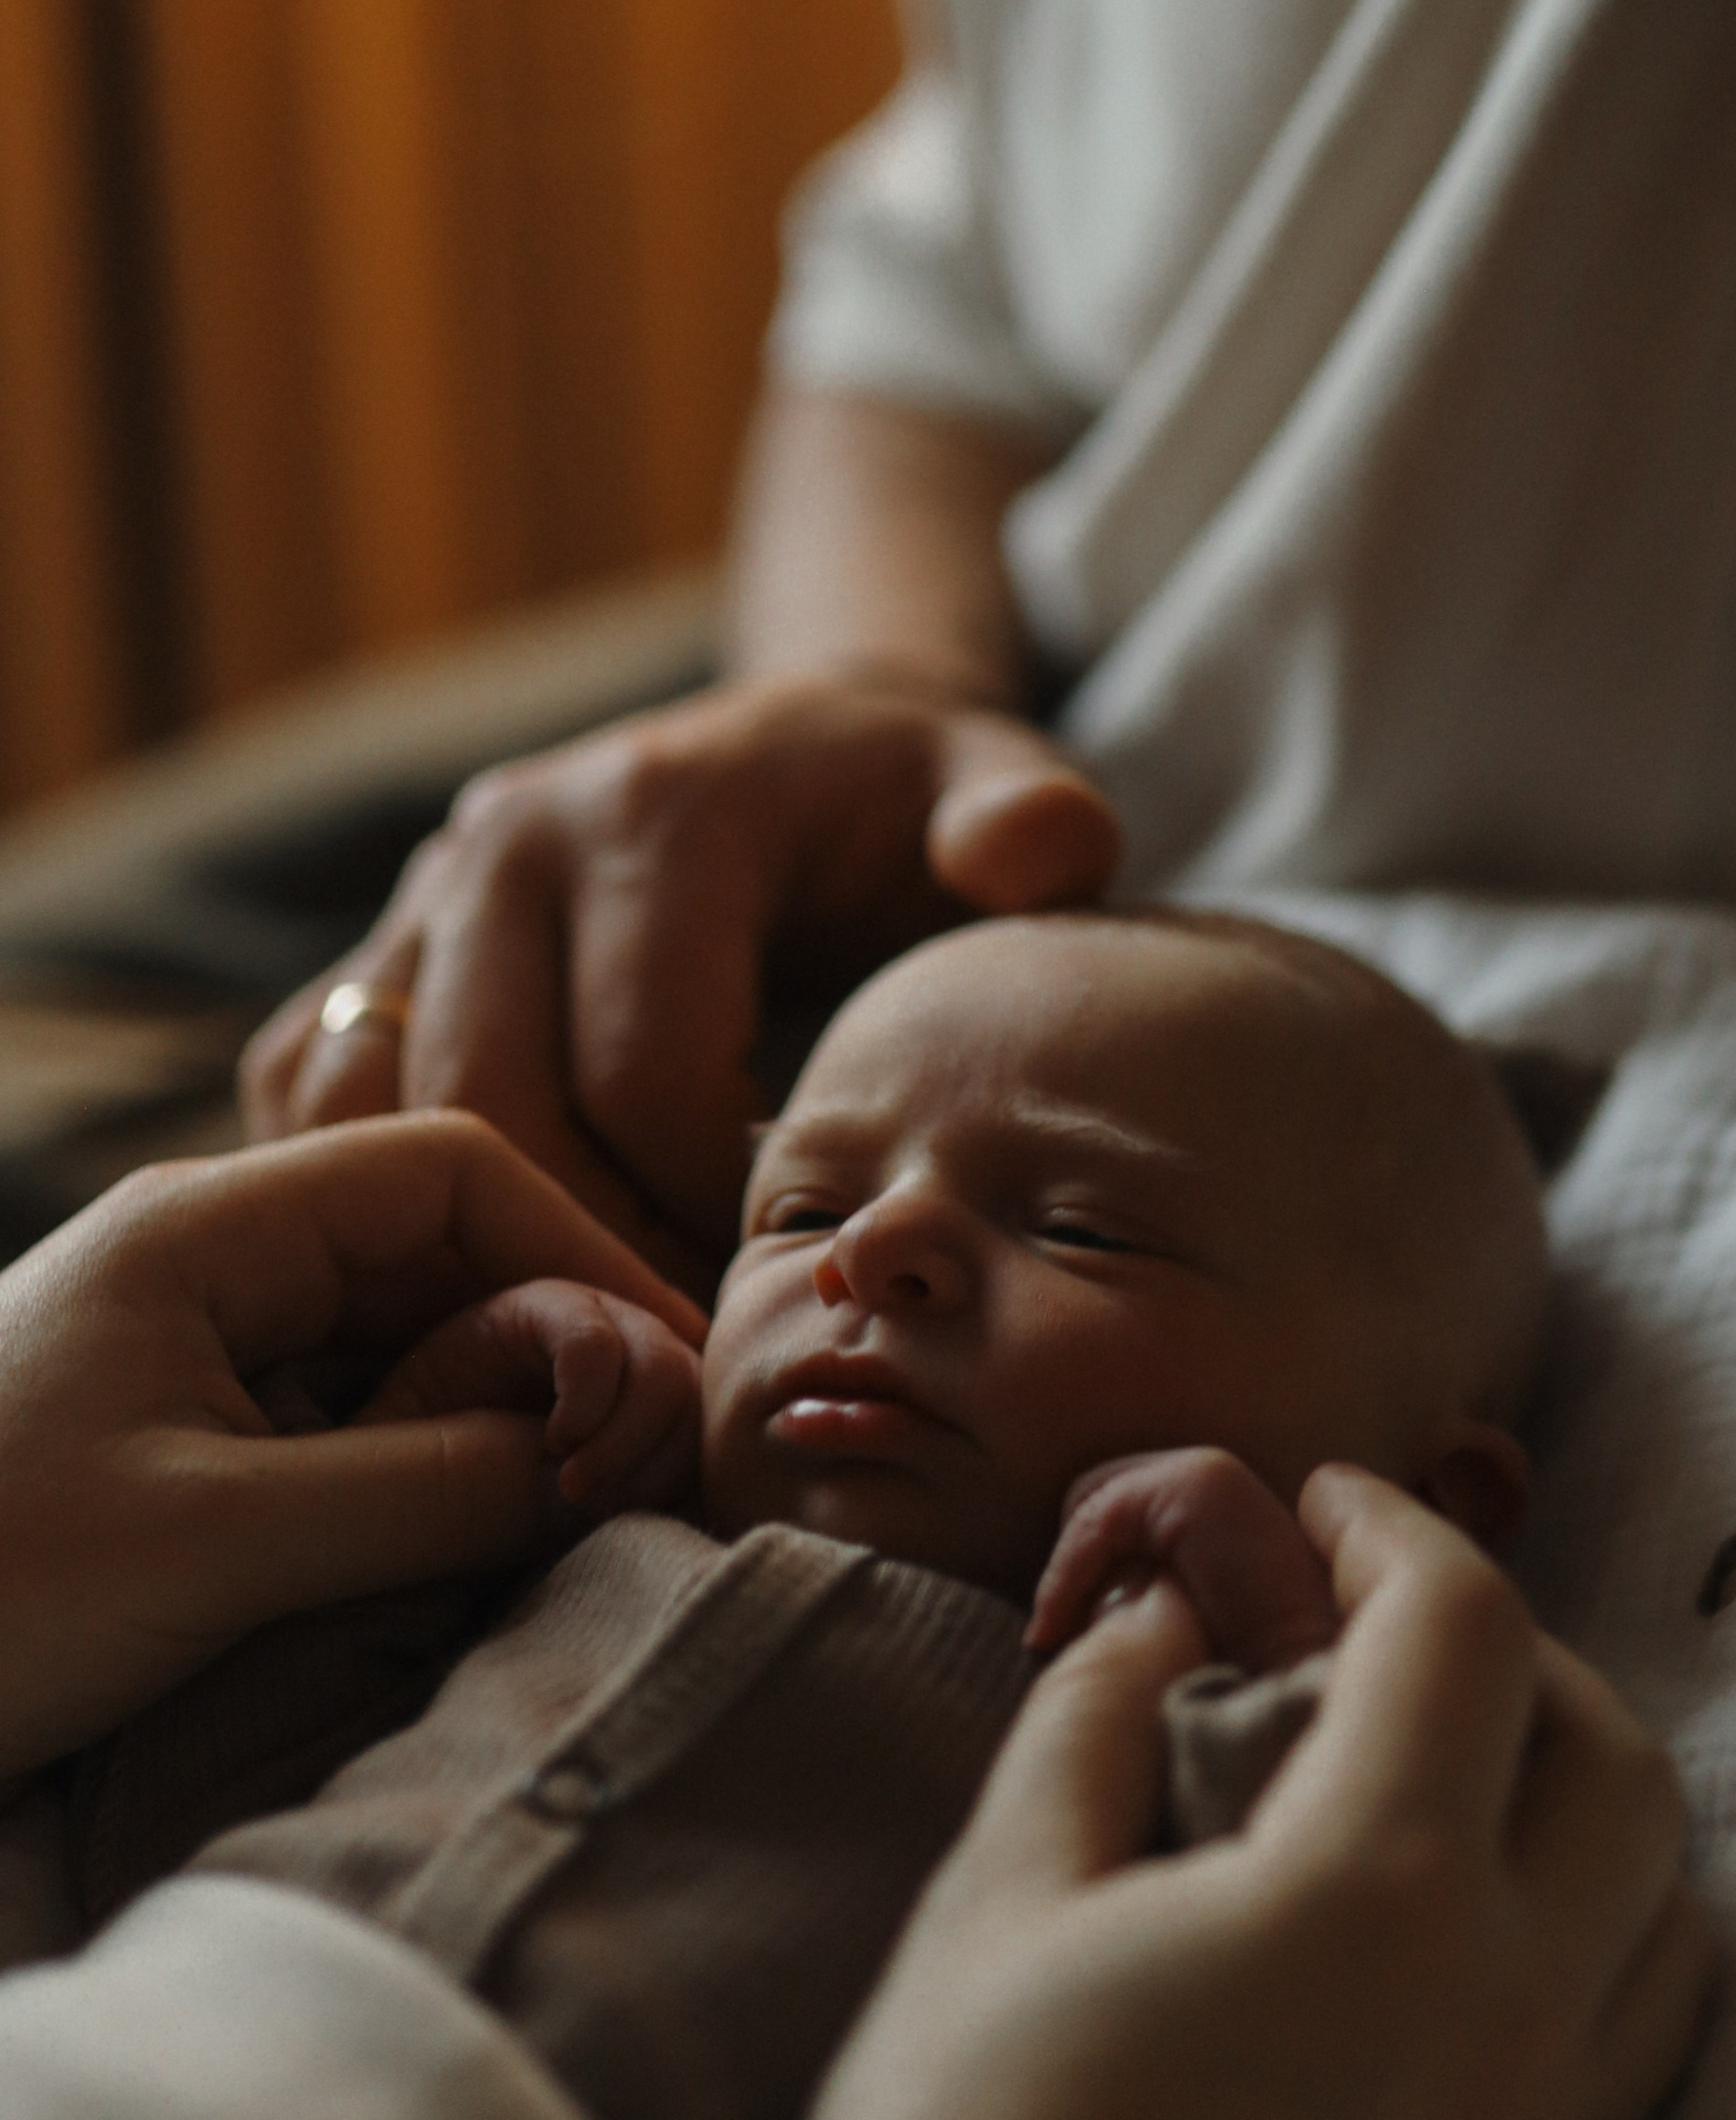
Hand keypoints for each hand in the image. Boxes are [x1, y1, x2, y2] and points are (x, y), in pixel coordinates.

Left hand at [0, 1112, 705, 1784]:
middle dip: (552, 1349)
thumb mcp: (224, 1542)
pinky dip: (423, 1479)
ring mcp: (183, 1362)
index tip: (668, 1371)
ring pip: (400, 1353)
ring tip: (568, 1519)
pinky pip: (344, 1433)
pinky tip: (465, 1553)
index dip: (580, 1254)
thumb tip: (619, 1450)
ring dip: (492, 1424)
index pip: (450, 1169)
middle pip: (437, 1258)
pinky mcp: (172, 1455)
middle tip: (640, 1469)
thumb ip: (436, 1483)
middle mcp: (200, 1270)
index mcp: (203, 1232)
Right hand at [240, 675, 1121, 1289]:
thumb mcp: (993, 786)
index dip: (711, 1214)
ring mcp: (423, 897)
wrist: (803, 750)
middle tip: (676, 1368)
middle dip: (582, 1258)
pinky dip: (376, 1214)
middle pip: (493, 1112)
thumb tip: (1026, 854)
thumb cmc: (908, 810)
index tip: (783, 1294)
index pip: (645, 1073)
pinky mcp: (376, 954)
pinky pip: (317, 1105)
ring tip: (587, 1340)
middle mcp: (510, 842)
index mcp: (658, 810)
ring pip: (376, 1122)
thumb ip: (1034, 822)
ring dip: (464, 1252)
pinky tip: (489, 1291)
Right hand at [698, 1473, 1710, 2119]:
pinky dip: (1602, 1944)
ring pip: (1670, 1904)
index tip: (1321, 1500)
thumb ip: (1100, 1717)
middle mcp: (1518, 2018)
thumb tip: (1176, 1609)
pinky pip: (1644, 2049)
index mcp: (1378, 1899)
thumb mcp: (992, 1906)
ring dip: (1584, 1795)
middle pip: (1614, 1751)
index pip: (1467, 1629)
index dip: (1394, 1526)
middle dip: (1510, 1647)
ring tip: (1449, 1776)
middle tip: (1383, 1624)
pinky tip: (1476, 1948)